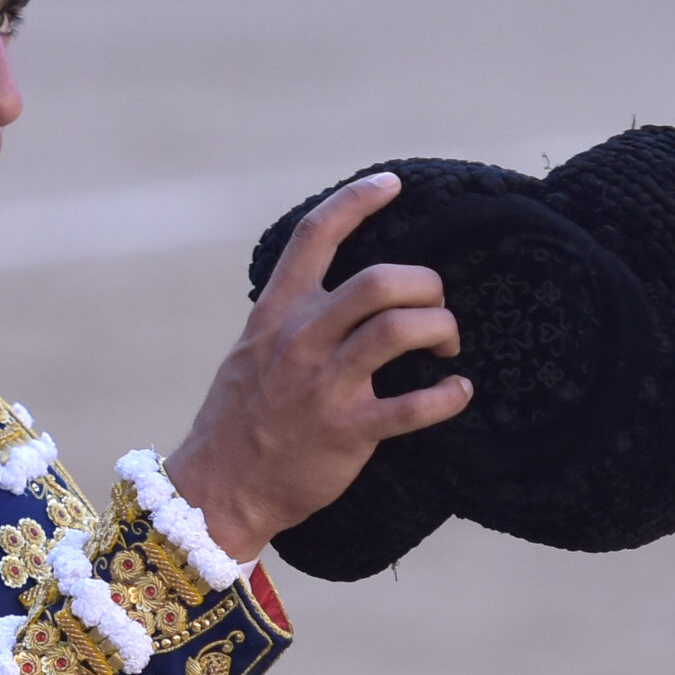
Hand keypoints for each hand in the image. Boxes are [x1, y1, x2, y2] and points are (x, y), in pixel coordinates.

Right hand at [162, 171, 470, 562]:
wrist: (217, 490)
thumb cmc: (238, 422)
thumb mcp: (249, 354)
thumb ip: (287, 322)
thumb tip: (332, 299)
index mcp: (276, 315)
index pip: (315, 237)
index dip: (356, 201)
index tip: (392, 184)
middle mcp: (301, 341)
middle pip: (379, 280)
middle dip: (425, 285)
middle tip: (434, 306)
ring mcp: (325, 386)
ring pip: (401, 330)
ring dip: (440, 329)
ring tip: (445, 345)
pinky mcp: (349, 431)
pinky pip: (415, 406)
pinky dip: (448, 395)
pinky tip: (457, 391)